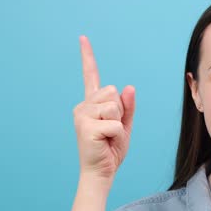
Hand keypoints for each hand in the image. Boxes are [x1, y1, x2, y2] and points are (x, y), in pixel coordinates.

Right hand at [73, 35, 135, 180]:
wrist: (101, 172)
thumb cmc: (110, 150)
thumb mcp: (124, 126)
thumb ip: (127, 107)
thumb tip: (128, 87)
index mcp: (92, 104)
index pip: (91, 76)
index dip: (88, 56)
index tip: (83, 38)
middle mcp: (83, 106)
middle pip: (112, 92)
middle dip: (120, 111)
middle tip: (111, 130)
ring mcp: (82, 115)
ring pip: (114, 106)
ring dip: (118, 123)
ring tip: (108, 136)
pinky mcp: (85, 127)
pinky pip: (115, 123)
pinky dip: (118, 134)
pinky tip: (106, 142)